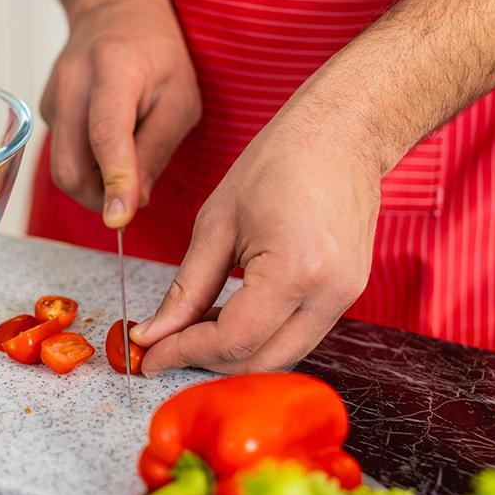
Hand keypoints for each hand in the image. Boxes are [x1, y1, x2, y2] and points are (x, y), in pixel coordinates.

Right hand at [39, 0, 200, 226]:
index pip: (107, 134)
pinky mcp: (44, 110)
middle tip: (134, 195)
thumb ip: (157, 150)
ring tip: (126, 163)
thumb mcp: (180, 99)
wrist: (113, 11)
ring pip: (62, 168)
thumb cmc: (156, 54)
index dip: (115, 180)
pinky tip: (108, 143)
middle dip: (101, 198)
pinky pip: (62, 155)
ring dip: (94, 185)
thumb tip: (134, 201)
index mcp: (114, 70)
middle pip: (70, 166)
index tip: (120, 219)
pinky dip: (87, 166)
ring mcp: (51, 97)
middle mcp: (72, 82)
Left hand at [129, 116, 381, 374]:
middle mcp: (330, 294)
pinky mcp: (349, 294)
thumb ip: (186, 287)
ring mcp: (346, 297)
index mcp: (295, 271)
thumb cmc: (279, 162)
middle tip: (162, 347)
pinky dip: (259, 336)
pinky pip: (298, 335)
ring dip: (233, 352)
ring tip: (191, 328)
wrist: (342, 132)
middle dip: (205, 361)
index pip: (232, 340)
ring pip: (281, 356)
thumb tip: (154, 334)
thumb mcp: (217, 222)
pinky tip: (227, 315)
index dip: (183, 353)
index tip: (146, 355)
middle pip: (260, 362)